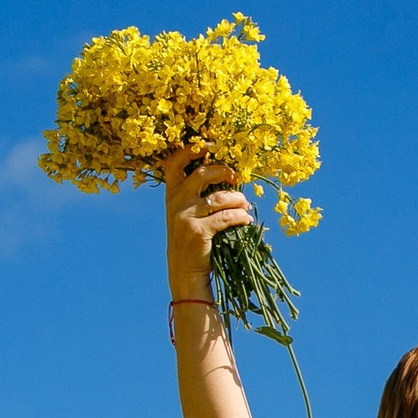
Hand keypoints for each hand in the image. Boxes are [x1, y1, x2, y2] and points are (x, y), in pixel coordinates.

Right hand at [164, 147, 253, 300]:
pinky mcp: (197, 231)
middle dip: (224, 172)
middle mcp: (176, 202)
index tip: (209, 144)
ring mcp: (185, 216)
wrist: (184, 272)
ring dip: (238, 199)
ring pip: (219, 197)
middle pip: (202, 174)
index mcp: (171, 195)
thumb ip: (197, 197)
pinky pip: (226, 217)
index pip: (173, 163)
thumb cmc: (191, 242)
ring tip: (246, 205)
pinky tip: (246, 220)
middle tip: (236, 177)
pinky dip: (240, 217)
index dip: (190, 150)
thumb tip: (227, 177)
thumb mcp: (185, 216)